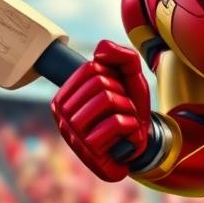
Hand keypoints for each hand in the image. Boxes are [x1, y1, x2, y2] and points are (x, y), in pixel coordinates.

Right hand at [50, 40, 150, 181]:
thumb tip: (99, 52)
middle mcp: (61, 113)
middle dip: (122, 96)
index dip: (114, 79)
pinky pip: (117, 123)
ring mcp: (72, 132)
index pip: (92, 68)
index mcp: (64, 95)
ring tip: (124, 124)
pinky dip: (131, 127)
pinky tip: (125, 138)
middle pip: (101, 83)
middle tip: (122, 112)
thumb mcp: (131, 78)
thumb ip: (122, 56)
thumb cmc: (131, 109)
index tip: (116, 95)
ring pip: (109, 100)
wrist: (141, 146)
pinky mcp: (89, 150)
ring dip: (128, 111)